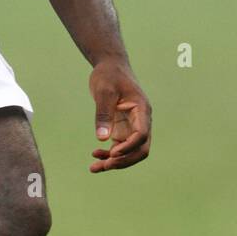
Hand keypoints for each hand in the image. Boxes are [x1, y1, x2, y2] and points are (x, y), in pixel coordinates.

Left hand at [88, 57, 151, 171]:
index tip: (112, 153)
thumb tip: (102, 139)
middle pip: (140, 149)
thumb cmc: (108, 75)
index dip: (129, 147)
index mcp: (142, 110)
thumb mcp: (103, 92)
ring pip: (130, 152)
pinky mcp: (123, 129)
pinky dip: (109, 155)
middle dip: (123, 160)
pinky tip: (95, 155)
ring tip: (94, 168)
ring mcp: (133, 126)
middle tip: (104, 165)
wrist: (110, 67)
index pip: (142, 135)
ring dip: (115, 162)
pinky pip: (120, 147)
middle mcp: (141, 121)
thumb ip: (103, 114)